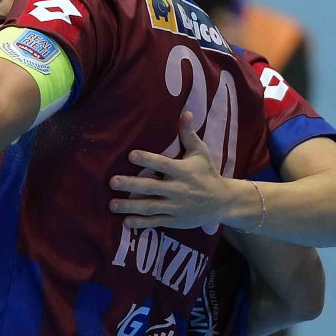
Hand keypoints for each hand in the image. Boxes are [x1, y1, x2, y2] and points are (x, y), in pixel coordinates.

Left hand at [108, 112, 240, 229]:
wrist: (223, 202)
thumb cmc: (207, 173)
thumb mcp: (200, 153)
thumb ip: (188, 134)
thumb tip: (186, 112)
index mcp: (183, 171)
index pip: (163, 164)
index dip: (148, 159)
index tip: (131, 155)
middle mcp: (179, 189)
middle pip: (152, 187)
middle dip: (131, 185)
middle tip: (112, 182)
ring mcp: (176, 206)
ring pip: (150, 207)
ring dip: (130, 206)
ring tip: (112, 204)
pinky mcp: (175, 220)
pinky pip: (156, 221)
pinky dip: (141, 223)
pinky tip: (125, 221)